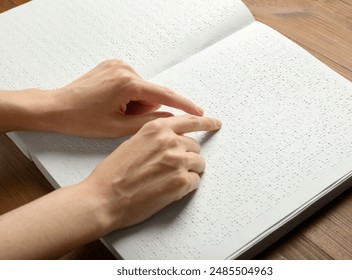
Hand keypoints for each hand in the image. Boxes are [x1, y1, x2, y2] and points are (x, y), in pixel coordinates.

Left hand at [46, 59, 203, 136]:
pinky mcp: (112, 65)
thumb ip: (150, 123)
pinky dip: (127, 95)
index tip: (199, 112)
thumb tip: (171, 120)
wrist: (56, 108)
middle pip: (150, 94)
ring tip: (113, 111)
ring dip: (134, 103)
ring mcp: (117, 65)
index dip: (184, 106)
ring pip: (142, 90)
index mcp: (127, 83)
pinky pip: (132, 83)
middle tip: (122, 118)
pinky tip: (110, 102)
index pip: (165, 96)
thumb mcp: (119, 128)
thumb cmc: (82, 120)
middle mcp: (125, 69)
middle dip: (143, 109)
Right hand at [81, 115, 221, 230]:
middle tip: (170, 169)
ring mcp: (178, 161)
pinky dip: (186, 186)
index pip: (190, 120)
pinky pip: (196, 181)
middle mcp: (170, 141)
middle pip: (194, 146)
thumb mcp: (133, 143)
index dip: (206, 122)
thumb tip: (171, 141)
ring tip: (167, 180)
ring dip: (188, 171)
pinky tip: (168, 189)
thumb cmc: (113, 174)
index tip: (215, 123)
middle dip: (186, 157)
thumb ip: (156, 138)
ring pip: (198, 164)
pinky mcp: (181, 182)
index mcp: (156, 128)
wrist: (103, 198)